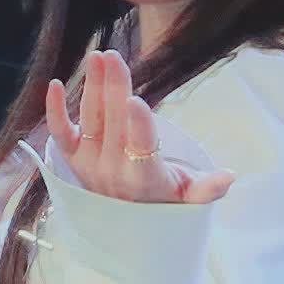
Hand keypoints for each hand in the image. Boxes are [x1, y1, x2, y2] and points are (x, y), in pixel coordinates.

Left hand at [45, 49, 236, 204]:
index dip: (138, 126)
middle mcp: (112, 170)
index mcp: (143, 179)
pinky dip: (53, 110)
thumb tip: (229, 175)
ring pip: (90, 119)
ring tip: (99, 57)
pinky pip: (60, 133)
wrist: (127, 226)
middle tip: (115, 57)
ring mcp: (89, 163)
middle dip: (114, 88)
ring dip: (93, 86)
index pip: (141, 149)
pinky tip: (54, 84)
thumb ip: (206, 189)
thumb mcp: (189, 200)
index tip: (136, 101)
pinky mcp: (73, 158)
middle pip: (114, 123)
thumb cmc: (164, 203)